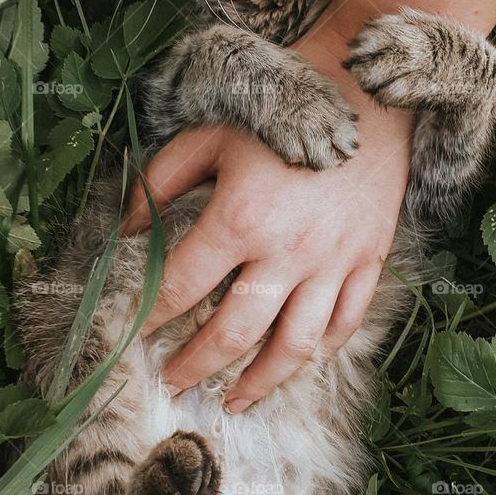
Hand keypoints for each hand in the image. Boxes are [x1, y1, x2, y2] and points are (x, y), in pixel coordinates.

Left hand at [122, 27, 412, 409]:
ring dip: (259, 383)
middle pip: (232, 333)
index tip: (133, 334)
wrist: (368, 92)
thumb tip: (127, 232)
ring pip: (293, 346)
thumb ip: (159, 183)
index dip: (149, 316)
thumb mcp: (208, 134)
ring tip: (234, 402)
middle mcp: (286, 251)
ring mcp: (332, 261)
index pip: (180, 287)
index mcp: (239, 218)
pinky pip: (344, 322)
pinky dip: (320, 351)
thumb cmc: (281, 108)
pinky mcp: (368, 260)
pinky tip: (298, 362)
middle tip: (173, 382)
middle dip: (195, 366)